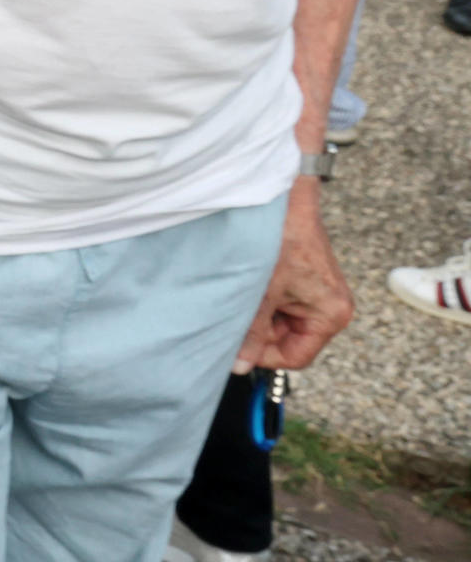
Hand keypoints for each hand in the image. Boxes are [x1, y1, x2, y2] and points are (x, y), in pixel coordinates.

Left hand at [235, 177, 355, 371]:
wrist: (284, 196)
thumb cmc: (282, 238)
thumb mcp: (262, 292)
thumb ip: (250, 331)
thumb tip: (238, 365)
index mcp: (331, 314)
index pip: (295, 357)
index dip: (263, 357)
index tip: (235, 350)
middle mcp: (329, 307)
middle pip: (285, 340)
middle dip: (256, 332)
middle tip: (230, 317)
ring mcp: (315, 293)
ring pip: (277, 321)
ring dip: (254, 314)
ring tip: (238, 295)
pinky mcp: (302, 280)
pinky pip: (276, 302)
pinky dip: (258, 299)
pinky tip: (245, 286)